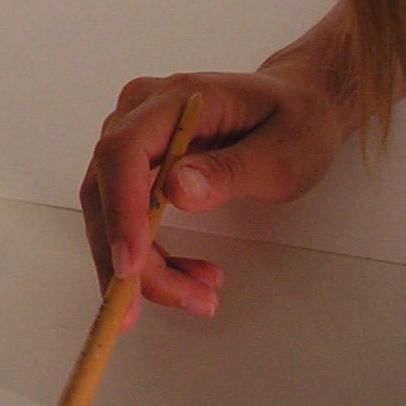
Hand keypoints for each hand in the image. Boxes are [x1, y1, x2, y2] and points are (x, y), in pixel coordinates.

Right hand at [80, 22, 353, 317]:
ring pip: (111, 210)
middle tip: (165, 305)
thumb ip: (231, 170)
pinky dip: (152, 256)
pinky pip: (129, 215)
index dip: (120, 211)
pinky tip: (191, 277)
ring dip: (143, 265)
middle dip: (126, 258)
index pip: (123, 152)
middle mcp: (140, 113)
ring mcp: (137, 138)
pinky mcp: (142, 163)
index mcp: (174, 99)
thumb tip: (176, 190)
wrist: (299, 105)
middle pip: (106, 189)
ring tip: (199, 297)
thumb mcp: (282, 150)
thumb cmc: (296, 123)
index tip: (132, 267)